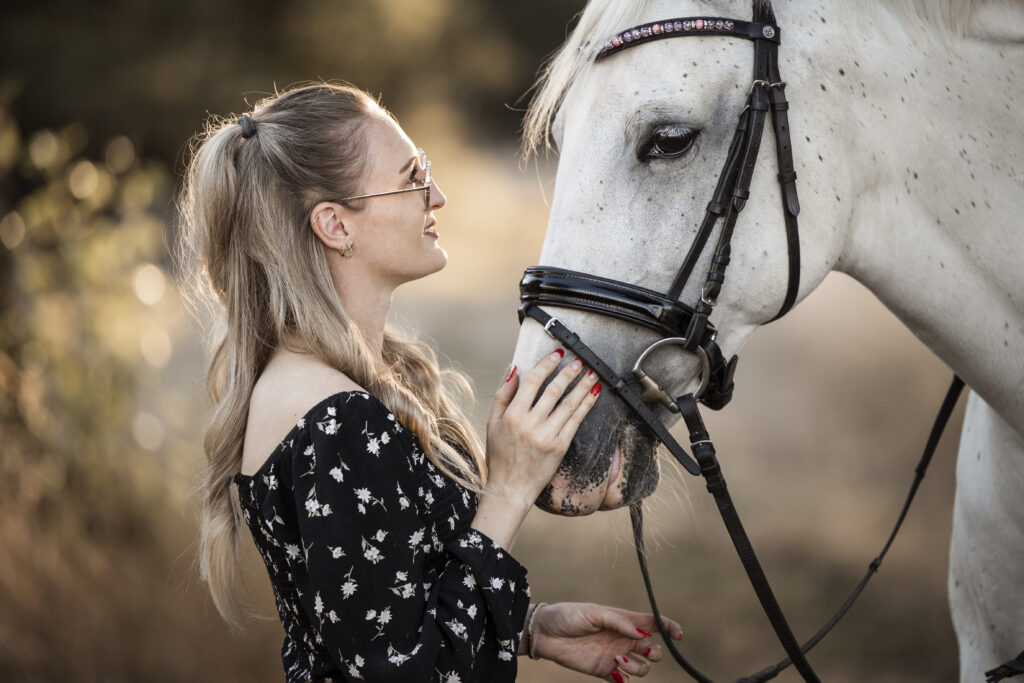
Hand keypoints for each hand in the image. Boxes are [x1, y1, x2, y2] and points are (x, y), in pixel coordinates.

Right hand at [470, 350, 599, 548]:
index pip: (532, 382)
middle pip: (553, 391)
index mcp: (513, 416)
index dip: (546, 366)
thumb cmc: (499, 455)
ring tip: (592, 373)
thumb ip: (503, 396)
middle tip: (579, 361)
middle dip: (568, 373)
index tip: (557, 355)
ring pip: (568, 404)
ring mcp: (547, 436)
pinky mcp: (560, 447)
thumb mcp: (492, 423)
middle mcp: (531, 424)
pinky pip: (576, 421)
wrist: (510, 488)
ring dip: (582, 386)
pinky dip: (586, 405)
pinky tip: (593, 394)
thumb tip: (516, 371)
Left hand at [531, 602, 682, 680]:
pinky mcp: (604, 671)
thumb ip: (618, 621)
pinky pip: (624, 681)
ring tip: (617, 661)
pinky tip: (615, 672)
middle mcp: (624, 639)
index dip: (669, 628)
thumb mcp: (593, 613)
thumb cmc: (569, 616)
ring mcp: (616, 656)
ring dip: (637, 667)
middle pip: (654, 649)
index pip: (654, 623)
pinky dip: (625, 680)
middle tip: (643, 650)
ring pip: (642, 667)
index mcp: (624, 620)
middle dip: (656, 652)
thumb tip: (642, 632)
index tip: (678, 635)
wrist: (546, 633)